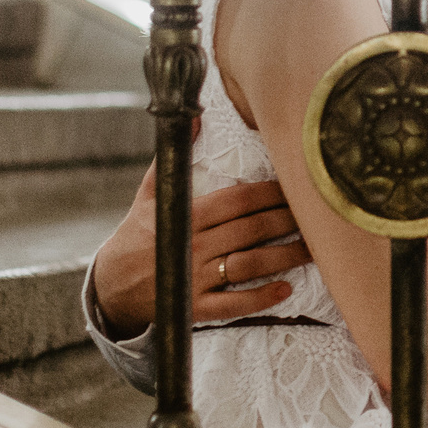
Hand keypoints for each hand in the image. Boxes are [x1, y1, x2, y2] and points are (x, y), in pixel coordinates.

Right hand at [93, 168, 309, 338]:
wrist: (110, 286)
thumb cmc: (136, 234)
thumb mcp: (149, 195)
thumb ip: (173, 159)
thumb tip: (193, 119)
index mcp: (185, 216)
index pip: (238, 200)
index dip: (270, 193)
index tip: (295, 187)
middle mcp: (193, 246)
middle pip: (251, 230)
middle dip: (287, 220)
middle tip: (316, 214)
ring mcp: (195, 279)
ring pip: (250, 265)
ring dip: (284, 256)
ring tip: (312, 250)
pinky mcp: (196, 308)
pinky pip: (234, 304)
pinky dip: (261, 297)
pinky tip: (286, 289)